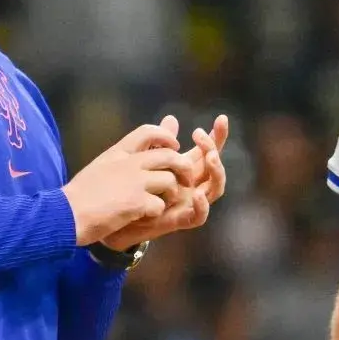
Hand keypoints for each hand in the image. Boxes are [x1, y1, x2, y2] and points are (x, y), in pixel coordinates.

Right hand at [62, 118, 189, 245]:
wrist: (65, 214)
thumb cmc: (80, 194)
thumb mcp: (101, 166)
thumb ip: (122, 156)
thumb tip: (134, 149)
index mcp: (118, 152)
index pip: (149, 131)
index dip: (167, 137)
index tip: (173, 147)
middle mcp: (129, 163)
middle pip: (170, 156)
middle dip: (183, 167)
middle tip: (185, 180)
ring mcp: (134, 182)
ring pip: (170, 181)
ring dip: (171, 193)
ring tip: (162, 202)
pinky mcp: (136, 203)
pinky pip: (160, 205)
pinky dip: (156, 212)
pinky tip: (144, 216)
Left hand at [101, 115, 229, 249]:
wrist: (118, 219)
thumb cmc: (134, 189)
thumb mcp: (146, 161)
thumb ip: (160, 142)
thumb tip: (171, 118)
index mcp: (186, 169)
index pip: (207, 151)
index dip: (217, 135)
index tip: (221, 118)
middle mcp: (193, 185)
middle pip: (214, 167)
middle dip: (214, 150)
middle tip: (201, 136)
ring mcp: (189, 203)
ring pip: (214, 190)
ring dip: (216, 173)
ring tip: (209, 157)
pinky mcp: (181, 221)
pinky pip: (199, 217)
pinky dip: (202, 207)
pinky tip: (197, 195)